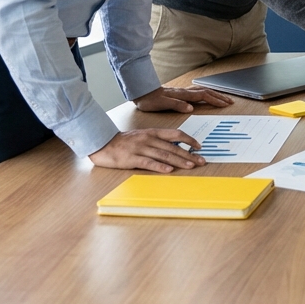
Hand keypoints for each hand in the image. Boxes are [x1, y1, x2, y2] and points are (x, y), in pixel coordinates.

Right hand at [89, 128, 206, 172]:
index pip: (176, 134)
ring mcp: (141, 148)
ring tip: (191, 166)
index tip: (199, 147)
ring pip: (164, 154)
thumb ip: (157, 141)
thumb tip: (175, 148)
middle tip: (201, 161)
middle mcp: (149, 139)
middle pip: (173, 147)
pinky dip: (159, 166)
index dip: (189, 140)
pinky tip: (169, 170)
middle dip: (189, 154)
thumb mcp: (143, 136)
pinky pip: (148, 162)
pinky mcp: (132, 158)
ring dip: (179, 161)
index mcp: (153, 133)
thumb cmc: (124, 142)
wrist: (103, 143)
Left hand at [133, 86, 233, 112]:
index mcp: (183, 95)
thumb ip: (177, 105)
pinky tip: (205, 95)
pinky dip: (205, 93)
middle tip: (230, 101)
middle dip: (219, 96)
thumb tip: (191, 108)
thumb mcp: (162, 104)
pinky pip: (197, 92)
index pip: (204, 96)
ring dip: (214, 94)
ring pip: (202, 91)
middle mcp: (184, 92)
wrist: (141, 92)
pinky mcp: (179, 93)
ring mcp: (182, 92)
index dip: (216, 100)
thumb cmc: (150, 100)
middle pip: (207, 92)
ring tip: (222, 98)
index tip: (226, 104)